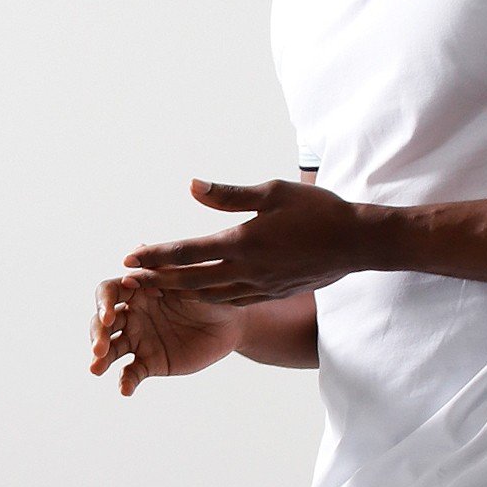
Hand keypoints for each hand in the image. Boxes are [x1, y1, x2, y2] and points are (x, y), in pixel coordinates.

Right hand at [89, 277, 246, 395]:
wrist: (235, 321)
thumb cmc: (213, 290)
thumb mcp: (192, 276)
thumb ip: (165, 266)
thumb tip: (136, 248)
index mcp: (138, 288)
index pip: (108, 292)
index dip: (103, 303)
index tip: (109, 315)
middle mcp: (132, 313)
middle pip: (101, 323)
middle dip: (96, 334)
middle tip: (99, 348)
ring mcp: (139, 339)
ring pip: (110, 349)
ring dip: (100, 359)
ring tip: (96, 369)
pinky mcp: (150, 362)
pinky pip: (131, 372)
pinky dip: (125, 381)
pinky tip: (126, 390)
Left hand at [117, 178, 365, 304]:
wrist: (356, 243)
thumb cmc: (318, 210)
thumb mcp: (273, 192)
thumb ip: (229, 195)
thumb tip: (192, 186)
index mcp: (242, 242)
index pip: (187, 251)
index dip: (155, 254)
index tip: (130, 256)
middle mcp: (246, 270)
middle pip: (190, 279)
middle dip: (158, 279)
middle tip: (132, 279)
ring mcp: (260, 286)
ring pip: (210, 294)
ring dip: (181, 291)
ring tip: (160, 288)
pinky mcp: (273, 293)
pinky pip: (234, 300)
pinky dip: (211, 298)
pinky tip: (203, 294)